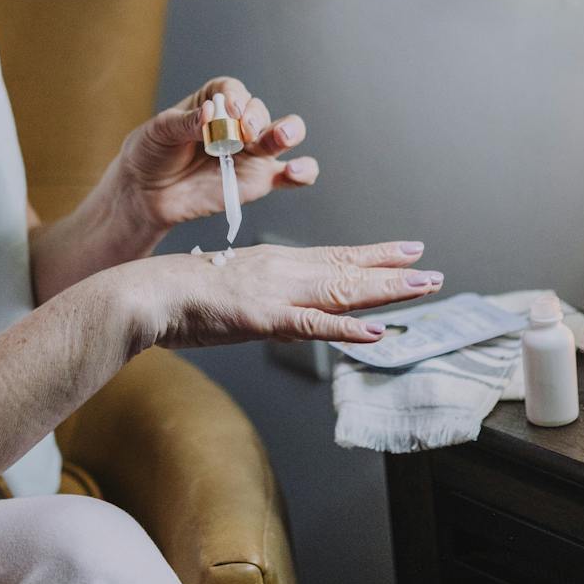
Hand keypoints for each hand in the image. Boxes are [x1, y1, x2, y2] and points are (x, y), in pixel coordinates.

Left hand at [110, 76, 317, 231]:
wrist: (145, 192)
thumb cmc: (152, 153)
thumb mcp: (160, 130)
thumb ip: (186, 122)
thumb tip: (209, 113)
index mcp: (216, 101)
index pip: (233, 91)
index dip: (233, 99)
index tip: (226, 111)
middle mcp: (239, 123)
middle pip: (259, 112)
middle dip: (255, 117)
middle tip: (243, 130)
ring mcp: (252, 152)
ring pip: (284, 136)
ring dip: (287, 132)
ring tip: (279, 137)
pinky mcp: (259, 181)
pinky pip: (290, 176)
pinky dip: (302, 171)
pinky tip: (296, 171)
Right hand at [115, 241, 441, 349]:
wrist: (150, 294)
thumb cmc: (181, 296)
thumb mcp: (233, 293)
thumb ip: (265, 301)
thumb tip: (287, 315)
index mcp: (276, 263)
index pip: (335, 257)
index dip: (374, 256)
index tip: (407, 252)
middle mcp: (284, 270)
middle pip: (348, 270)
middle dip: (392, 272)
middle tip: (433, 272)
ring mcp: (277, 293)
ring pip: (342, 292)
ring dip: (385, 291)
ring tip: (421, 288)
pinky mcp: (265, 317)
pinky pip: (313, 326)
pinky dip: (347, 330)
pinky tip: (374, 331)